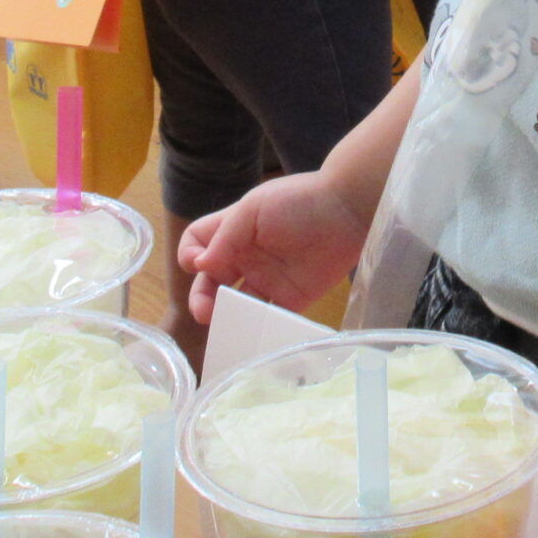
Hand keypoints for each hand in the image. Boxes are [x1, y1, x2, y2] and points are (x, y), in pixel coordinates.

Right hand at [177, 171, 373, 323]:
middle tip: (205, 312)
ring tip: (226, 327)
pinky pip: (267, 320)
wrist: (348, 211)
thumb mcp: (254, 209)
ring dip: (226, 318)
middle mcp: (246, 258)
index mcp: (233, 231)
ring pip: (236, 306)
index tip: (198, 265)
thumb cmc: (298, 201)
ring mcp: (267, 280)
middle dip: (202, 298)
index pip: (197, 244)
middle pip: (210, 282)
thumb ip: (225, 236)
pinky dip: (256, 330)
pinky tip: (250, 335)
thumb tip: (199, 266)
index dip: (189, 255)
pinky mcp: (291, 300)